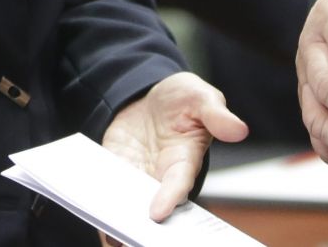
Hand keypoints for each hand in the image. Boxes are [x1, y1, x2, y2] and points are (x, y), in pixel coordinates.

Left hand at [102, 71, 247, 220]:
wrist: (150, 95)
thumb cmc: (182, 100)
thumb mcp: (200, 97)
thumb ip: (216, 115)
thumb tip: (239, 129)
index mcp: (185, 161)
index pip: (178, 185)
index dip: (169, 199)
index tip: (157, 213)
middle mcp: (160, 177)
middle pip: (153, 209)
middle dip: (144, 226)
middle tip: (129, 239)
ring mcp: (137, 176)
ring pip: (128, 207)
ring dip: (117, 222)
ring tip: (108, 235)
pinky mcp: (115, 170)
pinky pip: (106, 191)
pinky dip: (97, 204)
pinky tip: (88, 209)